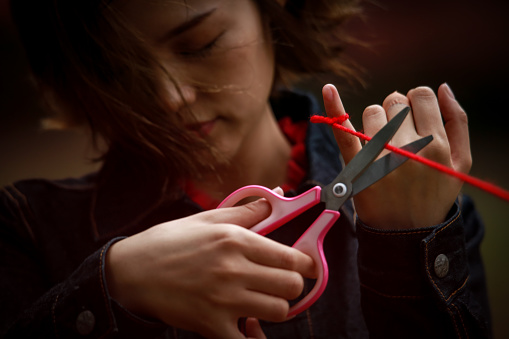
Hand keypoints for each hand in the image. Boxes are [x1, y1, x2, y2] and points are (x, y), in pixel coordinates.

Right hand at [105, 197, 314, 338]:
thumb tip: (276, 197)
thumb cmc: (169, 242)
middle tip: (280, 283)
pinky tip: (246, 326)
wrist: (131, 272)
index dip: (306, 264)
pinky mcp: (211, 325)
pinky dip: (252, 336)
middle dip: (292, 286)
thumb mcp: (207, 219)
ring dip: (276, 308)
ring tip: (262, 300)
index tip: (306, 266)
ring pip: (278, 311)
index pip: (291, 257)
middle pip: (292, 286)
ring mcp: (224, 300)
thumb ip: (246, 210)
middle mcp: (234, 270)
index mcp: (236, 240)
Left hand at [323, 83, 470, 228]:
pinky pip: (343, 130)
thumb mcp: (461, 162)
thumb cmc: (434, 193)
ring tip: (382, 146)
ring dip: (376, 122)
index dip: (417, 103)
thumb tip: (442, 87)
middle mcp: (408, 149)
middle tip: (399, 138)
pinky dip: (334, 108)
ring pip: (372, 112)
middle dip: (397, 113)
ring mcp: (379, 158)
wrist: (407, 232)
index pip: (420, 96)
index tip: (414, 118)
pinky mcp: (356, 167)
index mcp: (437, 144)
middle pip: (395, 102)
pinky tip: (329, 89)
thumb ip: (458, 122)